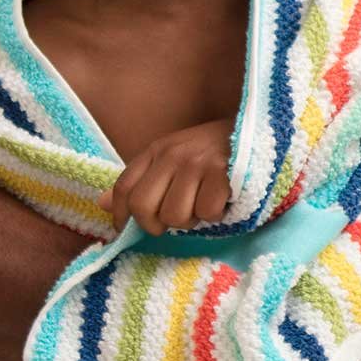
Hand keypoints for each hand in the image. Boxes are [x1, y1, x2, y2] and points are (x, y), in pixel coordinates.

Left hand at [98, 119, 234, 233]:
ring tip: (203, 206)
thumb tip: (102, 204)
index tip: (129, 229)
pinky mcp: (222, 171)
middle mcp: (173, 154)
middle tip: (176, 220)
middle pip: (144, 207)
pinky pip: (206, 211)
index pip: (123, 189)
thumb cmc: (214, 151)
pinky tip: (222, 201)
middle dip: (158, 224)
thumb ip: (140, 181)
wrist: (257, 131)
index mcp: (157, 150)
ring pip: (175, 216)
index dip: (121, 216)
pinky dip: (216, 214)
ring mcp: (197, 162)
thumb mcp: (173, 159)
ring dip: (192, 219)